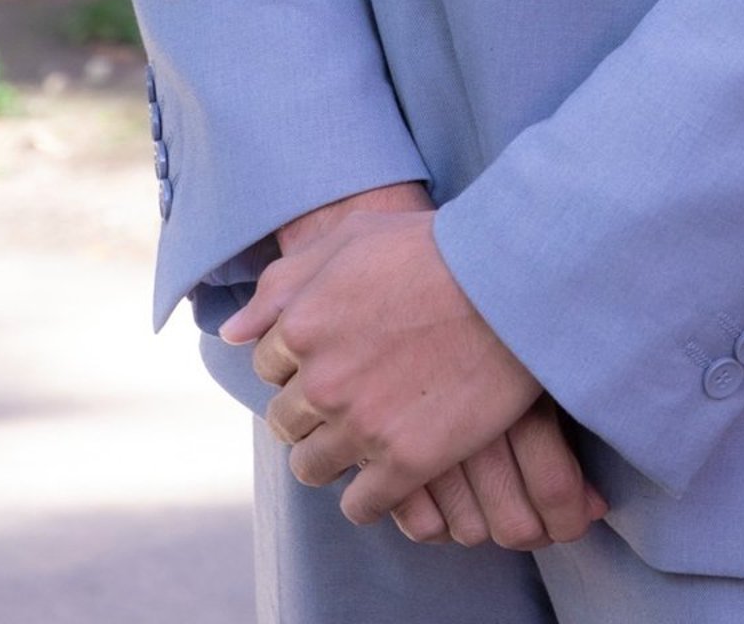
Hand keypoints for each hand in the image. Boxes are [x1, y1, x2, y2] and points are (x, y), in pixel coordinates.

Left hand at [220, 197, 597, 534]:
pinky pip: (360, 504)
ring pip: (312, 467)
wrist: (510, 280)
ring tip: (364, 438)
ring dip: (330, 456)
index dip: (298, 362)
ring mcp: (361, 425)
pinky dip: (367, 497)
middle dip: (309, 410)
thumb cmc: (434, 247)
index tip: (330, 358)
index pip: (268, 365)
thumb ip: (285, 282)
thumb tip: (233, 332)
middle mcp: (321, 380)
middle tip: (349, 398)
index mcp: (302, 325)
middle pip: (285, 420)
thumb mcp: (352, 239)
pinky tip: (387, 477)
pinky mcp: (403, 461)